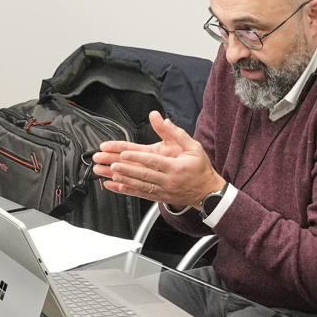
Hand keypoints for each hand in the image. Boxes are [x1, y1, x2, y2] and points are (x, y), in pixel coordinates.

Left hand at [91, 111, 224, 207]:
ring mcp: (163, 190)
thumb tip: (163, 119)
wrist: (208, 192)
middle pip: (143, 174)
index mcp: (175, 167)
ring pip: (139, 185)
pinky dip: (127, 191)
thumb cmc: (200, 168)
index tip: (124, 154)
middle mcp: (168, 180)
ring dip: (122, 179)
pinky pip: (141, 194)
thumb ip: (176, 132)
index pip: (153, 161)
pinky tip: (116, 186)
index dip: (137, 157)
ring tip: (108, 174)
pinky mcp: (159, 197)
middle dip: (124, 168)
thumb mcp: (193, 146)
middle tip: (109, 164)